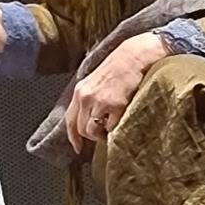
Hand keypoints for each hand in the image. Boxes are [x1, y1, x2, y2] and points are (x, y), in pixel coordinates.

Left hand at [65, 32, 169, 152]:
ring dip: (103, 134)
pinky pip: (112, 127)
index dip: (73, 137)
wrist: (134, 56)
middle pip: (81, 129)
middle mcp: (86, 97)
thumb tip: (89, 120)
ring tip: (112, 128)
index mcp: (80, 91)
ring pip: (94, 131)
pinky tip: (122, 119)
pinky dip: (116, 128)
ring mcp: (100, 101)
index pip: (70, 120)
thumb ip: (89, 98)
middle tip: (102, 135)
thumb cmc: (117, 68)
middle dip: (91, 136)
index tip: (77, 148)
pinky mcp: (116, 105)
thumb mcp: (95, 81)